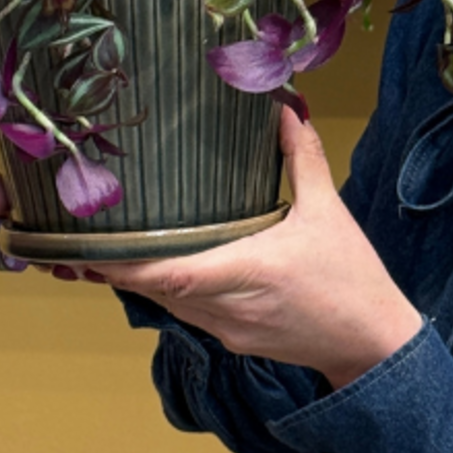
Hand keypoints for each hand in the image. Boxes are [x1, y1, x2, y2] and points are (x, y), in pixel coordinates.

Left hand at [97, 108, 422, 388]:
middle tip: (79, 237)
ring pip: (166, 305)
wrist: (373, 343)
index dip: (125, 266)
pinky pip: (186, 315)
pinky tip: (159, 268)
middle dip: (116, 267)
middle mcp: (228, 308)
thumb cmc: (352, 277)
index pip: (172, 276)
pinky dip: (166, 291)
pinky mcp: (233, 341)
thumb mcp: (329, 211)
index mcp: (248, 272)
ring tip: (107, 248)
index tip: (89, 249)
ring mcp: (228, 330)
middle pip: (155, 290)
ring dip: (139, 280)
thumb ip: (302, 159)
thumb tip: (285, 108)